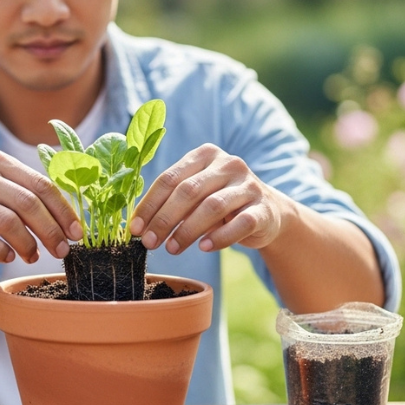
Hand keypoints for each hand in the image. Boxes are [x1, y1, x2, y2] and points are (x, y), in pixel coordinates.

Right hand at [0, 150, 82, 262]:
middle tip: (62, 251)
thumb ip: (27, 195)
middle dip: (50, 230)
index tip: (77, 234)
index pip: (41, 184)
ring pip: (6, 221)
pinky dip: (0, 251)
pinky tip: (8, 257)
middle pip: (27, 203)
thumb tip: (70, 222)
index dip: (63, 211)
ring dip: (28, 244)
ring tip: (33, 257)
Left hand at [129, 144, 289, 253]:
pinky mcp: (264, 209)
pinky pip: (240, 224)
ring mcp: (248, 185)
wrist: (269, 213)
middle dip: (165, 219)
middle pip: (188, 191)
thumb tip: (138, 225)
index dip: (149, 204)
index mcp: (205, 155)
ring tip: (172, 249)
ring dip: (187, 231)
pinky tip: (204, 247)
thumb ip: (172, 201)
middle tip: (150, 243)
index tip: (135, 228)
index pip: (170, 178)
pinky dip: (219, 237)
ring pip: (212, 206)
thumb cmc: (221, 203)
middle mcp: (228, 164)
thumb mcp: (197, 194)